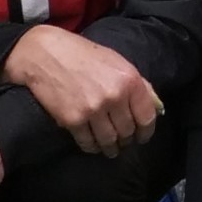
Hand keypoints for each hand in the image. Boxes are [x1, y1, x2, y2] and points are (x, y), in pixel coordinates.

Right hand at [0, 25, 159, 151]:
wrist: (45, 53)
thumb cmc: (82, 55)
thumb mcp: (116, 62)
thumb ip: (138, 84)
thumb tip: (156, 108)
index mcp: (129, 80)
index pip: (147, 117)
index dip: (146, 132)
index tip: (141, 137)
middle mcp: (114, 96)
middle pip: (127, 132)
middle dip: (126, 140)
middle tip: (121, 141)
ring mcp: (93, 110)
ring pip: (109, 141)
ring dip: (110, 148)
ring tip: (109, 148)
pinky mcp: (73, 120)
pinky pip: (88, 143)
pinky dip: (91, 147)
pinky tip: (92, 144)